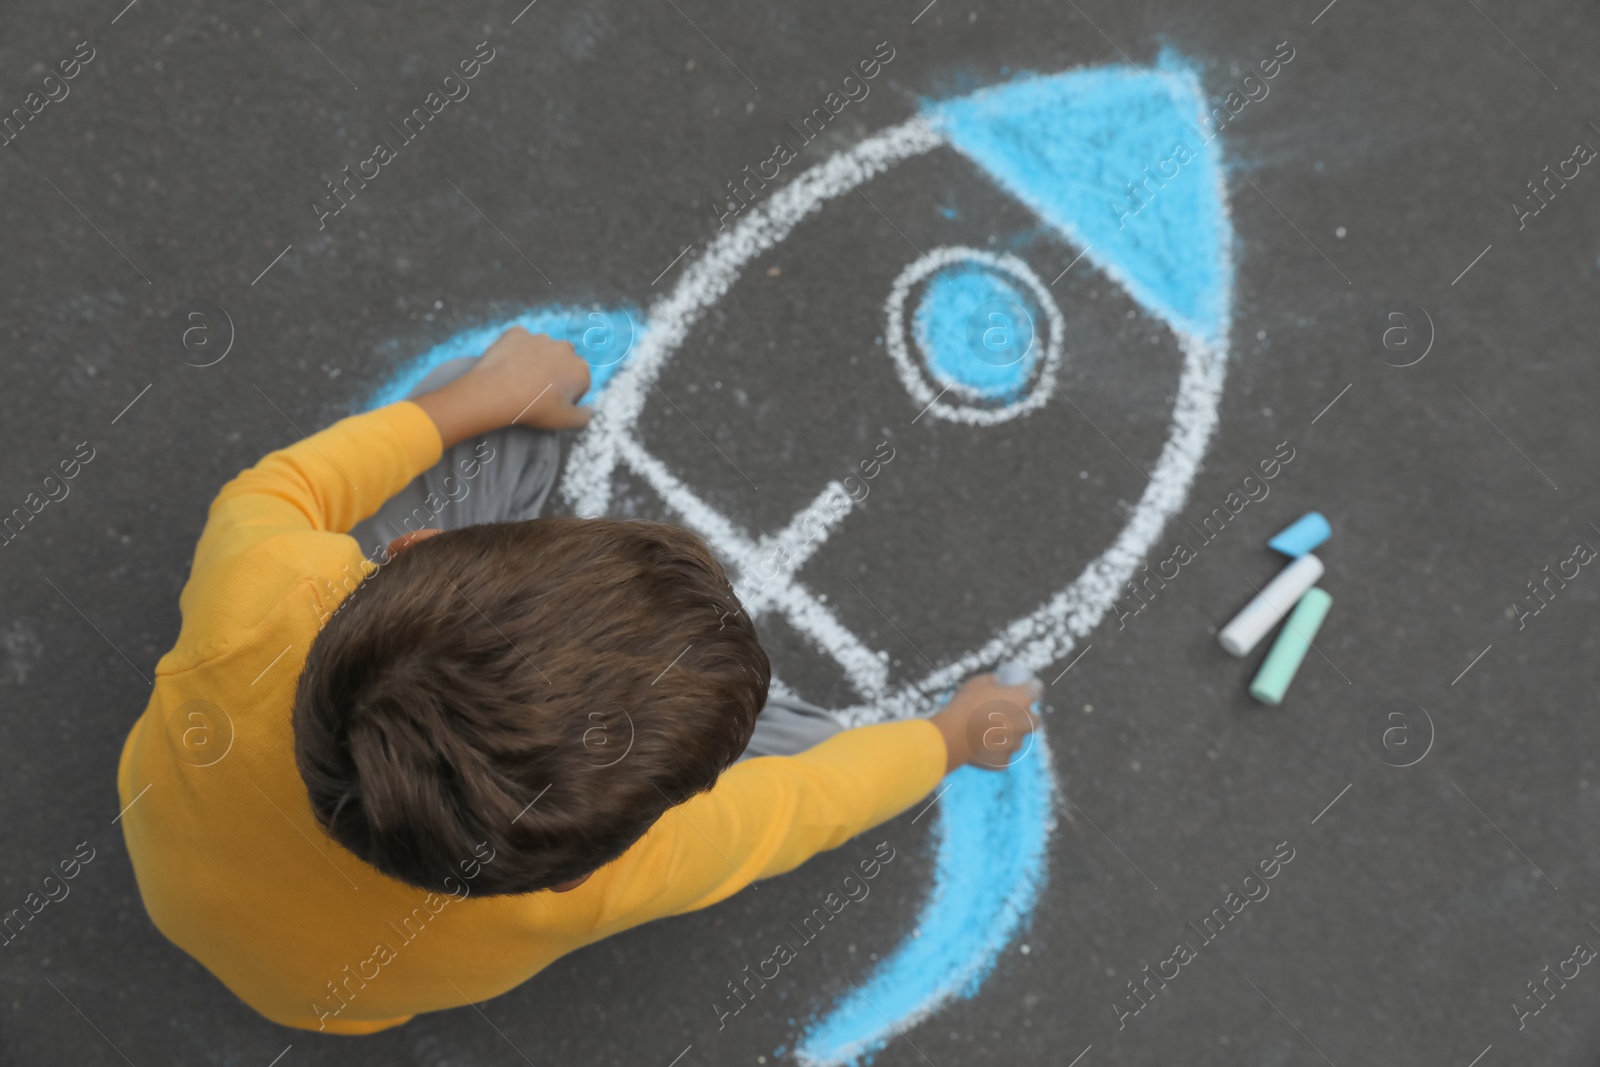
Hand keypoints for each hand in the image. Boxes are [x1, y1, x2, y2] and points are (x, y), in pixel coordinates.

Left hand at [468, 327, 592, 430]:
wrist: (498, 392)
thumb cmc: (535, 408)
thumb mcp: (566, 421)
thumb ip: (584, 416)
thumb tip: (588, 410)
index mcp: (580, 369)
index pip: (579, 382)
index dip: (567, 395)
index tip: (552, 404)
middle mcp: (564, 348)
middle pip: (563, 362)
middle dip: (555, 373)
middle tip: (537, 391)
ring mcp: (540, 338)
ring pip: (542, 349)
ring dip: (536, 360)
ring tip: (520, 380)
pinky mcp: (518, 333)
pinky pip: (519, 341)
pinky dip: (516, 350)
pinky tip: (508, 366)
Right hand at [928, 673, 1040, 772]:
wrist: (952, 735)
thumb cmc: (964, 704)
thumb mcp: (977, 682)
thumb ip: (993, 680)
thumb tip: (998, 681)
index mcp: (1022, 698)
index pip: (1037, 689)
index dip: (1029, 688)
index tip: (1021, 690)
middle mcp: (1025, 722)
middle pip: (1033, 719)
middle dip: (1023, 717)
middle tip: (1005, 715)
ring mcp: (1016, 743)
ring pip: (1017, 738)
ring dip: (1007, 735)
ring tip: (985, 731)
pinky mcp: (1005, 760)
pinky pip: (1003, 754)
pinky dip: (995, 751)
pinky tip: (979, 745)